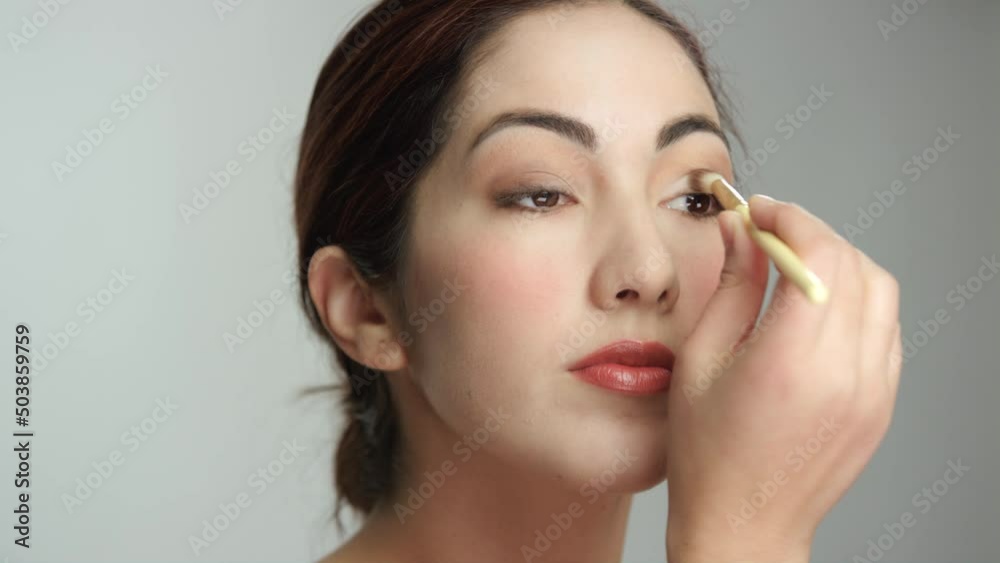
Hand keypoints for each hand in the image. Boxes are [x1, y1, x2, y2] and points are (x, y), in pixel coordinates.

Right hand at [664, 195, 901, 562]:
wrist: (746, 523)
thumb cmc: (709, 453)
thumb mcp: (700, 360)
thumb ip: (730, 287)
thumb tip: (740, 229)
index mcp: (791, 363)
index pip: (817, 256)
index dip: (788, 219)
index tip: (758, 212)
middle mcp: (845, 374)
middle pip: (853, 264)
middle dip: (811, 234)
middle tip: (769, 233)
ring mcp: (873, 390)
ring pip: (879, 290)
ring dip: (839, 263)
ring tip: (794, 267)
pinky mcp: (883, 403)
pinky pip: (885, 327)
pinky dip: (856, 300)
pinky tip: (818, 308)